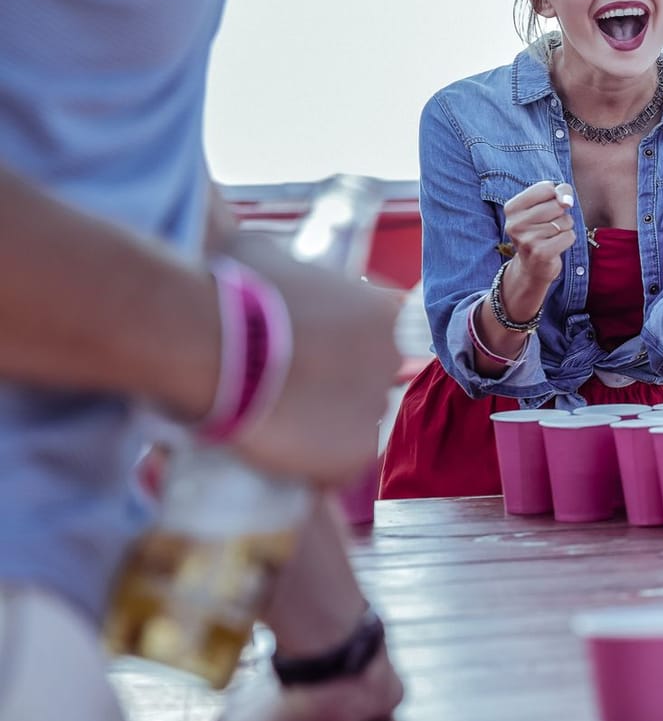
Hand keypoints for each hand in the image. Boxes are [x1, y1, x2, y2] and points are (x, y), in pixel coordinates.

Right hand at [217, 243, 404, 485]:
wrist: (214, 341)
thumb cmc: (230, 290)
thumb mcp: (264, 254)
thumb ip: (284, 268)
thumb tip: (260, 259)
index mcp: (379, 312)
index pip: (373, 340)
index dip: (336, 354)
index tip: (301, 360)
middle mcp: (390, 357)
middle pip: (366, 382)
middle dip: (330, 388)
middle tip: (282, 394)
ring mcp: (376, 404)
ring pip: (352, 423)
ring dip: (321, 427)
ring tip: (272, 423)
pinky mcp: (358, 450)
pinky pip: (339, 465)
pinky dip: (313, 466)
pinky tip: (277, 452)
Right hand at [501, 180, 574, 285]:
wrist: (531, 267)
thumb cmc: (540, 230)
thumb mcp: (543, 206)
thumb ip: (559, 192)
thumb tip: (566, 201)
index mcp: (511, 208)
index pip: (546, 187)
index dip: (555, 196)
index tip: (548, 207)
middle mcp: (515, 224)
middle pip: (557, 205)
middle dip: (561, 214)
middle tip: (548, 226)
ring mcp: (527, 240)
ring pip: (565, 221)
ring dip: (565, 228)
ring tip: (550, 237)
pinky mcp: (541, 253)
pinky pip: (569, 236)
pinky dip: (568, 239)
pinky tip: (555, 246)